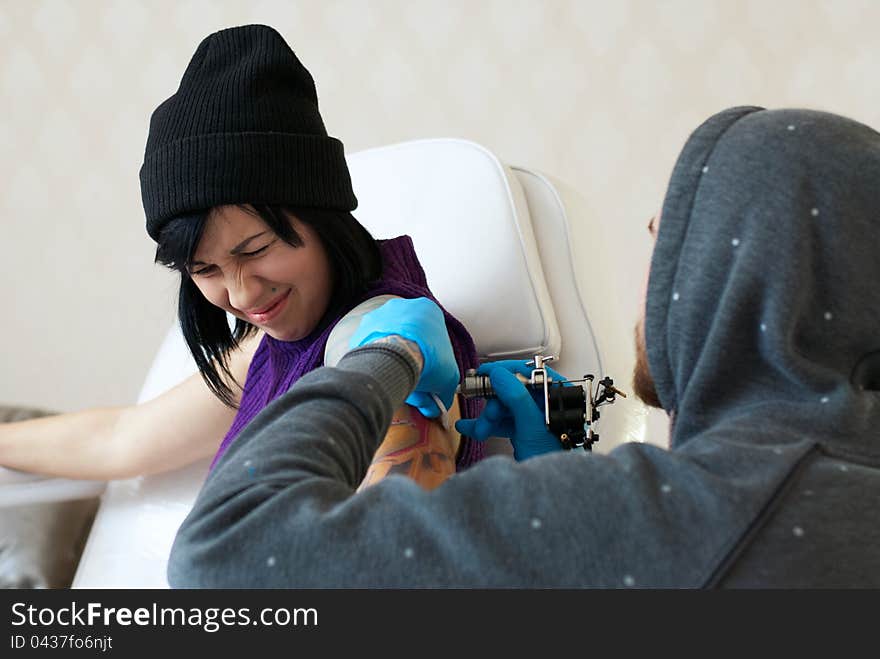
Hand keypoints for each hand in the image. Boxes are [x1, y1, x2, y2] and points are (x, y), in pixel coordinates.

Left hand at [349, 297, 459, 417]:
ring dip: (392, 358)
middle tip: (412, 378)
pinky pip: (371, 345)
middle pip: (409, 337)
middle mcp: (403, 306)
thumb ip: (444, 391)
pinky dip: (375, 359)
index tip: (428, 373)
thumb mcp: (447, 379)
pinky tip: (381, 373)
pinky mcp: (363, 327)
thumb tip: (435, 406)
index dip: (431, 358)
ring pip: (389, 339)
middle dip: (410, 357)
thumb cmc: (425, 360)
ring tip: (395, 377)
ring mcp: (381, 314)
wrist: (395, 359)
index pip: (433, 335)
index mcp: (428, 310)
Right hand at [454, 360, 567, 460]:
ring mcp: (536, 419)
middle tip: (485, 416)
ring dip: (488, 417)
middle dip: (493, 404)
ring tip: (478, 431)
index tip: (483, 373)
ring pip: (505, 407)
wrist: (553, 491)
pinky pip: (504, 422)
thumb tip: (499, 374)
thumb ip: (517, 398)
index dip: (505, 372)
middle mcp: (548, 405)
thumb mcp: (533, 428)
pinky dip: (489, 425)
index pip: (530, 373)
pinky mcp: (526, 432)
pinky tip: (470, 428)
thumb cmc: (554, 461)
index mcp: (558, 397)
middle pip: (513, 391)